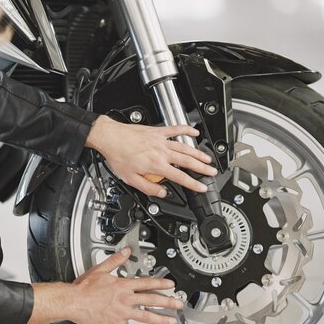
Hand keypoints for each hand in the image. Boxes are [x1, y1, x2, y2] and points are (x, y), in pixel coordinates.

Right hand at [69, 247, 182, 323]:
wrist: (73, 302)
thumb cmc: (84, 288)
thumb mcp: (101, 269)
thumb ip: (116, 261)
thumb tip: (125, 252)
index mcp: (123, 285)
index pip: (147, 283)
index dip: (161, 283)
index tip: (171, 285)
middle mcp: (126, 299)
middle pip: (152, 300)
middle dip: (168, 302)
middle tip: (179, 304)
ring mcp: (123, 314)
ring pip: (147, 317)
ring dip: (162, 319)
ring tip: (172, 321)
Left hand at [86, 115, 216, 196]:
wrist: (110, 138)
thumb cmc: (118, 156)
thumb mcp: (130, 179)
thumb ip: (149, 187)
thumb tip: (162, 193)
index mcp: (156, 165)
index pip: (180, 177)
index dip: (193, 184)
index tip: (202, 187)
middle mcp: (161, 152)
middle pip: (187, 161)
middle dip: (202, 168)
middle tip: (212, 172)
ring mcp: (161, 140)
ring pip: (185, 147)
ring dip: (198, 153)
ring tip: (208, 158)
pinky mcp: (157, 131)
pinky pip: (175, 130)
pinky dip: (186, 130)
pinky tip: (194, 133)